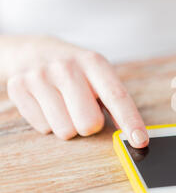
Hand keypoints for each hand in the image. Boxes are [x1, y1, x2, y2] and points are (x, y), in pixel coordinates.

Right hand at [6, 36, 148, 147]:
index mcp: (94, 62)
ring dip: (70, 126)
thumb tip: (135, 135)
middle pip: (89, 123)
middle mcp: (66, 67)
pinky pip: (44, 129)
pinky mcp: (18, 88)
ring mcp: (40, 76)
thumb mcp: (100, 77)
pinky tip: (48, 105)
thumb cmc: (77, 71)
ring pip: (65, 131)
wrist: (34, 51)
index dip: (130, 121)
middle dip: (91, 126)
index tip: (140, 141)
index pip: (116, 97)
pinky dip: (49, 124)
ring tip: (65, 106)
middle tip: (84, 110)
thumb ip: (117, 104)